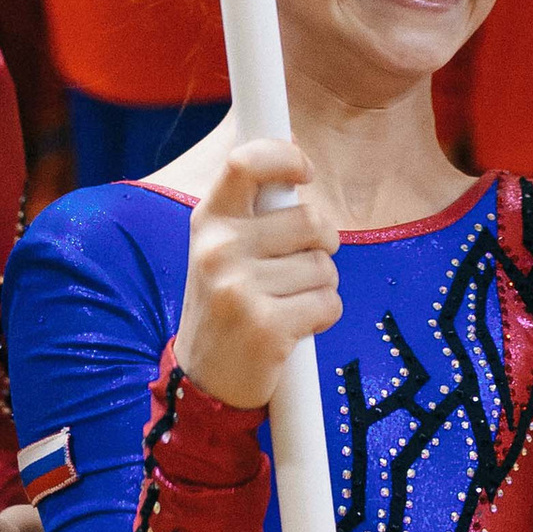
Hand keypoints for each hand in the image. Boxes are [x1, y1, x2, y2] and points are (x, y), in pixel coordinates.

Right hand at [176, 141, 340, 412]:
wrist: (204, 381)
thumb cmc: (226, 305)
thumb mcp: (222, 249)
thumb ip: (253, 208)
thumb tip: (294, 150)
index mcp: (208, 222)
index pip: (245, 163)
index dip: (286, 157)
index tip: (305, 173)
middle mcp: (219, 250)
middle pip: (311, 221)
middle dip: (322, 245)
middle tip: (300, 267)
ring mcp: (239, 289)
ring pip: (325, 267)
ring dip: (320, 287)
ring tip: (287, 304)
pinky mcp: (266, 327)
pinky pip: (328, 304)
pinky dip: (323, 317)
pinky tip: (294, 329)